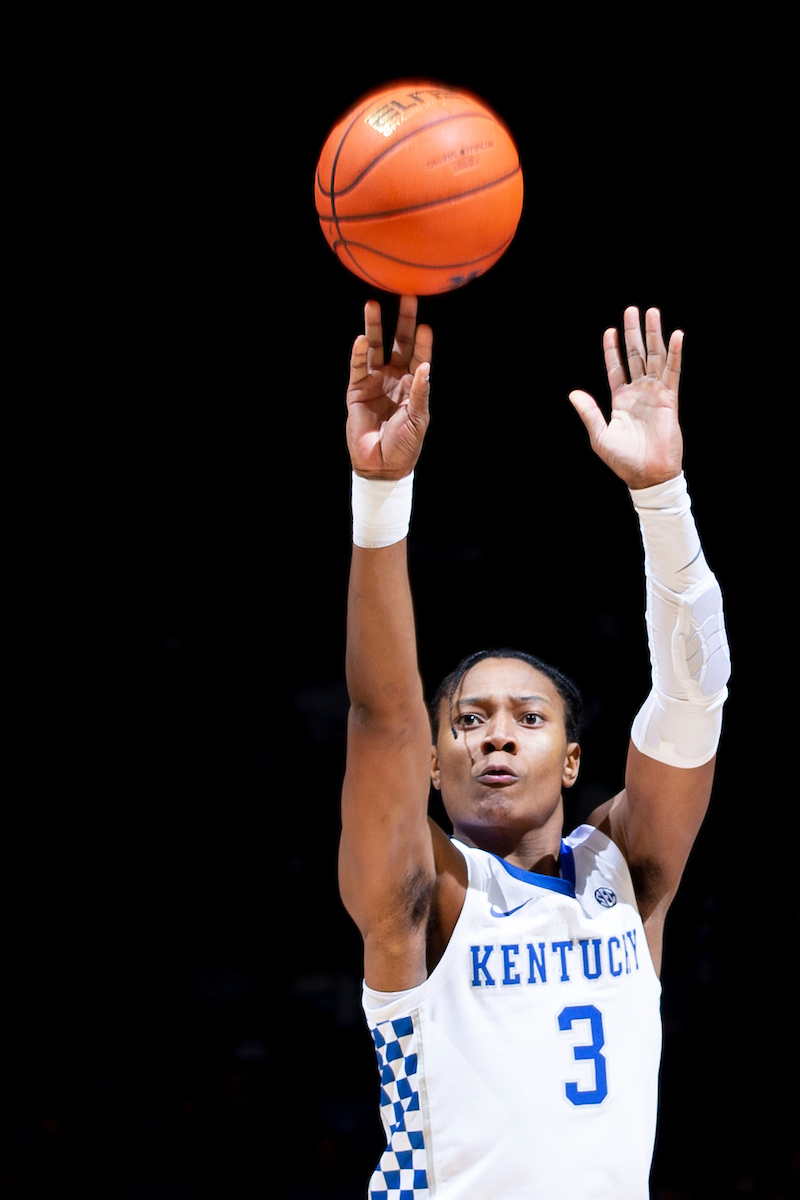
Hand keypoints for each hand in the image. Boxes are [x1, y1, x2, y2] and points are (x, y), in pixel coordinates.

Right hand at [346, 296, 432, 479]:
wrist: (381, 465)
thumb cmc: (405, 444)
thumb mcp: (418, 419)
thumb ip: (420, 393)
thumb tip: (425, 366)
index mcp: (413, 384)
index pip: (419, 355)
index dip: (422, 341)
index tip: (426, 325)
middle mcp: (394, 377)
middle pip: (398, 342)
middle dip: (402, 321)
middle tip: (406, 296)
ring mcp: (375, 381)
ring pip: (376, 348)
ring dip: (375, 327)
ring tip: (372, 304)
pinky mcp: (357, 389)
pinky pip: (357, 366)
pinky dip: (359, 353)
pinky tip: (361, 339)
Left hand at [569, 307, 683, 488]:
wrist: (647, 474)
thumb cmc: (623, 460)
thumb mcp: (599, 435)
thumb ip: (588, 412)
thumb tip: (573, 393)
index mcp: (620, 400)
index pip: (616, 368)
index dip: (612, 350)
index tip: (609, 331)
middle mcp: (638, 392)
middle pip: (636, 355)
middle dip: (633, 333)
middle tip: (632, 310)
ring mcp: (654, 393)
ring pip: (654, 357)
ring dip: (654, 335)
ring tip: (652, 313)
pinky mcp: (669, 399)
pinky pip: (673, 372)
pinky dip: (675, 353)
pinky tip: (676, 336)